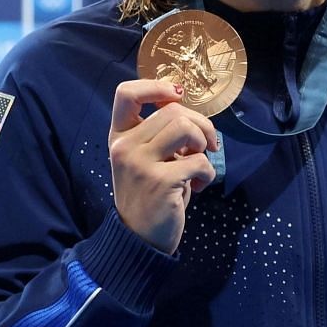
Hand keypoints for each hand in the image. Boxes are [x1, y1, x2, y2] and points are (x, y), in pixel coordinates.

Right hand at [108, 79, 218, 254]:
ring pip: (185, 128)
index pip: (126, 93)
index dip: (156, 86)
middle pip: (172, 110)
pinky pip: (199, 161)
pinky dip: (207, 173)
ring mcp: (139, 163)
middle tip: (208, 145)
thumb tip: (194, 117)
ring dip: (204, 144)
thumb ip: (160, 136)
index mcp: (119, 137)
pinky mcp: (159, 182)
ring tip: (199, 163)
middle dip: (201, 124)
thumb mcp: (145, 160)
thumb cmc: (149, 196)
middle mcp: (124, 147)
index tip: (177, 97)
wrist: (139, 239)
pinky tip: (197, 186)